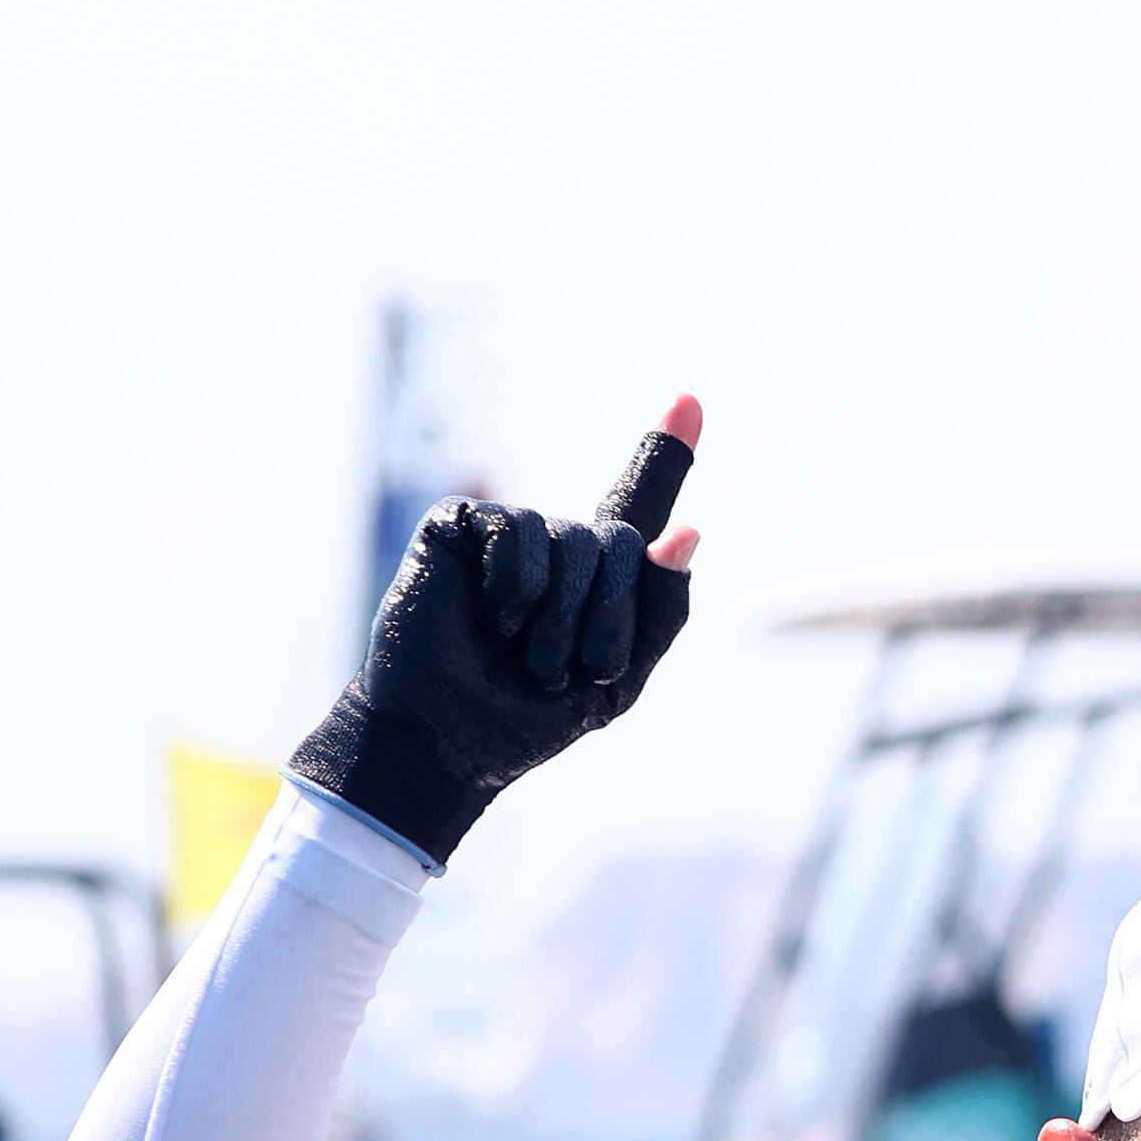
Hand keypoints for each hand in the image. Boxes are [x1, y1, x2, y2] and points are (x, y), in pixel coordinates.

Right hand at [291, 396, 703, 865]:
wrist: (449, 741)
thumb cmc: (532, 715)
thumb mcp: (620, 679)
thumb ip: (662, 609)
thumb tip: (687, 531)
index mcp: (602, 577)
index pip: (641, 504)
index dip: (667, 452)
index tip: (690, 400)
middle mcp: (559, 541)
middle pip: (625, 544)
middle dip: (608, 619)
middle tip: (566, 672)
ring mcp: (510, 528)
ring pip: (573, 543)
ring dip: (558, 620)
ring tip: (523, 660)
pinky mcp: (461, 522)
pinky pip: (517, 536)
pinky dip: (514, 591)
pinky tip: (490, 621)